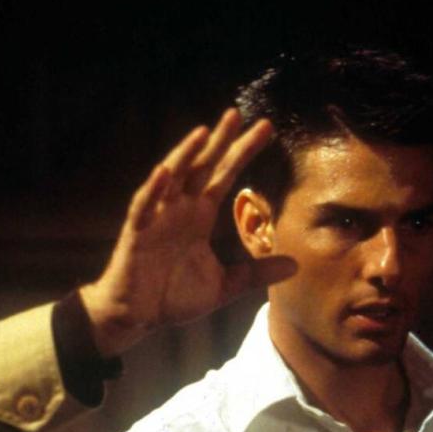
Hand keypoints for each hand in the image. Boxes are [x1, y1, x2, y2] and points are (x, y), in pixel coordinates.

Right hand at [80, 108, 296, 356]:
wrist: (137, 317)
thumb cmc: (173, 297)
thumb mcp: (224, 286)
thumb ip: (256, 273)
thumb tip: (295, 265)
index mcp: (199, 215)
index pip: (225, 175)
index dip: (243, 151)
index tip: (265, 129)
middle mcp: (179, 208)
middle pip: (202, 166)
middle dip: (219, 141)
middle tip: (238, 113)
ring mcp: (157, 217)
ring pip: (172, 177)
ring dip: (186, 154)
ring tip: (204, 132)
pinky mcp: (137, 232)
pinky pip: (144, 205)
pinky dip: (154, 188)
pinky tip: (165, 171)